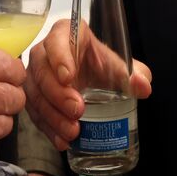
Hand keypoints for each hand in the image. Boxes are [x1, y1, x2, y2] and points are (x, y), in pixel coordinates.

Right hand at [24, 19, 151, 149]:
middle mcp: (45, 52)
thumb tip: (143, 85)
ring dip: (53, 116)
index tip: (68, 77)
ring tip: (73, 131)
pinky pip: (34, 113)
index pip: (57, 40)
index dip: (60, 57)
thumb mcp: (117, 66)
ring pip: (35, 94)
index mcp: (66, 34)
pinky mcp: (33, 96)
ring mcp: (35, 74)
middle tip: (78, 110)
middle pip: (42, 70)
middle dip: (58, 94)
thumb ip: (133, 73)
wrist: (90, 80)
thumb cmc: (100, 65)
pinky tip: (62, 140)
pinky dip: (48, 128)